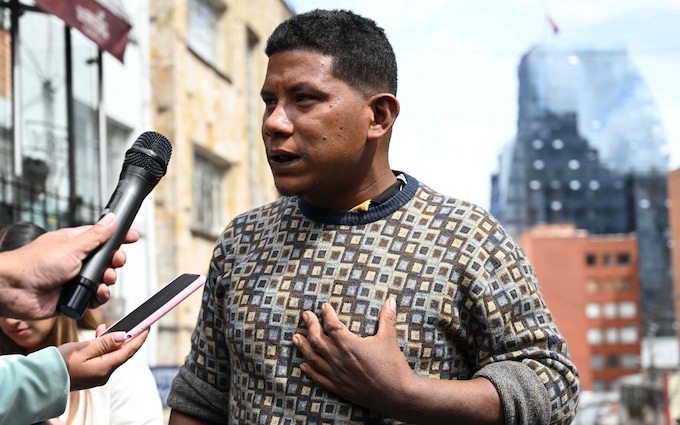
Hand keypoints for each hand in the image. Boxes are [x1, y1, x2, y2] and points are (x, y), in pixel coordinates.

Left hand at [0, 213, 138, 318]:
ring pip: (102, 280)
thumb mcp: (71, 247)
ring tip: (104, 281)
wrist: (13, 290)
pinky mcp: (72, 297)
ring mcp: (74, 279)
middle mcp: (76, 260)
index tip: (132, 237)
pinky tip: (95, 294)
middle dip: (114, 263)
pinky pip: (93, 298)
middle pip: (106, 260)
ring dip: (108, 281)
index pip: (102, 236)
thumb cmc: (34, 264)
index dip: (118, 237)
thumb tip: (111, 218)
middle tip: (115, 263)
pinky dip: (98, 297)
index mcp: (75, 243)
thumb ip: (95, 236)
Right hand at [58, 325, 148, 390]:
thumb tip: (124, 336)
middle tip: (134, 323)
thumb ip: (105, 343)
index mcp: (105, 368)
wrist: (42, 380)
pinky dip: (104, 346)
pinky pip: (104, 358)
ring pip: (113, 354)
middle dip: (129, 337)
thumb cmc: (59, 364)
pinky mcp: (91, 373)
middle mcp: (105, 374)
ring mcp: (98, 375)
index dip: (140, 337)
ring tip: (108, 327)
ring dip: (114, 340)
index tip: (147, 325)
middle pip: (123, 352)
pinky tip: (99, 337)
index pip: (129, 350)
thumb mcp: (83, 349)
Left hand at [292, 298, 414, 412]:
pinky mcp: (339, 388)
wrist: (396, 395)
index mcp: (350, 345)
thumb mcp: (389, 339)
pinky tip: (304, 365)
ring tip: (295, 338)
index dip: (326, 315)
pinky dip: (310, 370)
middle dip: (310, 325)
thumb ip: (387, 318)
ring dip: (303, 347)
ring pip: (313, 358)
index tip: (324, 307)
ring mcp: (337, 374)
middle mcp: (339, 359)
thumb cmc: (393, 366)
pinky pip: (319, 378)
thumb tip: (390, 300)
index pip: (332, 325)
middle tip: (306, 315)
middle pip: (317, 339)